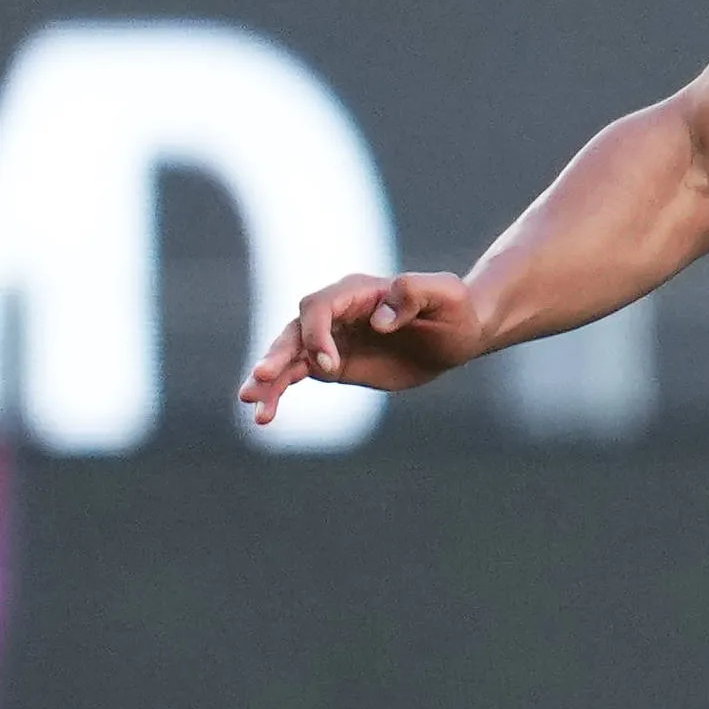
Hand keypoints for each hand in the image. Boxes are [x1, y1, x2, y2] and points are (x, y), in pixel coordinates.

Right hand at [238, 272, 489, 426]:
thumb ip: (415, 294)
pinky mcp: (331, 363)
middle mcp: (336, 313)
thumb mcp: (447, 296)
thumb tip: (380, 320)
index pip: (320, 306)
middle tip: (262, 377)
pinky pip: (296, 374)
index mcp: (358, 292)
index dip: (318, 334)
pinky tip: (265, 415)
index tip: (330, 365)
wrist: (457, 334)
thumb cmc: (454, 310)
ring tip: (251, 402)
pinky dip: (279, 392)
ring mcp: (330, 338)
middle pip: (295, 330)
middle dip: (277, 353)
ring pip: (288, 355)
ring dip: (267, 378)